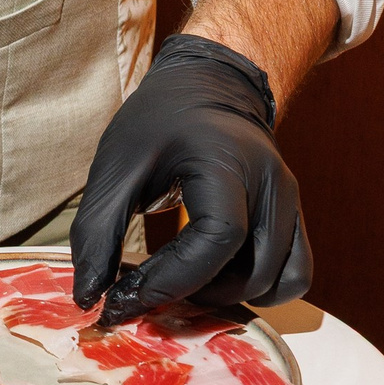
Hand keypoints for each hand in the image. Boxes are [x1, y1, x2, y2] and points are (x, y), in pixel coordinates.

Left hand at [69, 35, 310, 323]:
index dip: (172, 279)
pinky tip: (214, 277)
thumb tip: (90, 298)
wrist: (208, 85)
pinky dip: (257, 289)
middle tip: (148, 290)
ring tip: (180, 280)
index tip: (125, 297)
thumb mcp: (115, 166)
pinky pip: (293, 274)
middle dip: (195, 294)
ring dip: (227, 297)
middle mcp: (272, 184)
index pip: (218, 239)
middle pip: (253, 271)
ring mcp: (290, 202)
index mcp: (228, 163)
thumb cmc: (158, 121)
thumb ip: (97, 232)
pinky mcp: (293, 217)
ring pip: (278, 282)